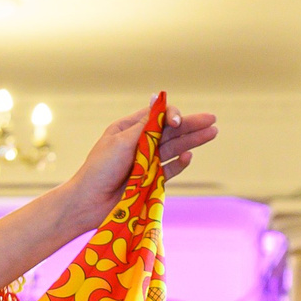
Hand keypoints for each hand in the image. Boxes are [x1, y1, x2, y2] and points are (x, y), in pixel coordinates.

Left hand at [56, 103, 220, 233]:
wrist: (88, 202)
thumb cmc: (99, 169)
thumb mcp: (121, 142)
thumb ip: (145, 124)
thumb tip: (157, 97)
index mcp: (128, 130)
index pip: (157, 117)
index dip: (170, 116)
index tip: (176, 122)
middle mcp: (139, 144)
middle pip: (170, 131)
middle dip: (191, 125)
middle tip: (212, 120)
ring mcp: (145, 162)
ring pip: (173, 148)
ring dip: (192, 141)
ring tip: (212, 133)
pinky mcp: (150, 181)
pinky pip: (169, 170)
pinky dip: (179, 163)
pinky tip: (189, 156)